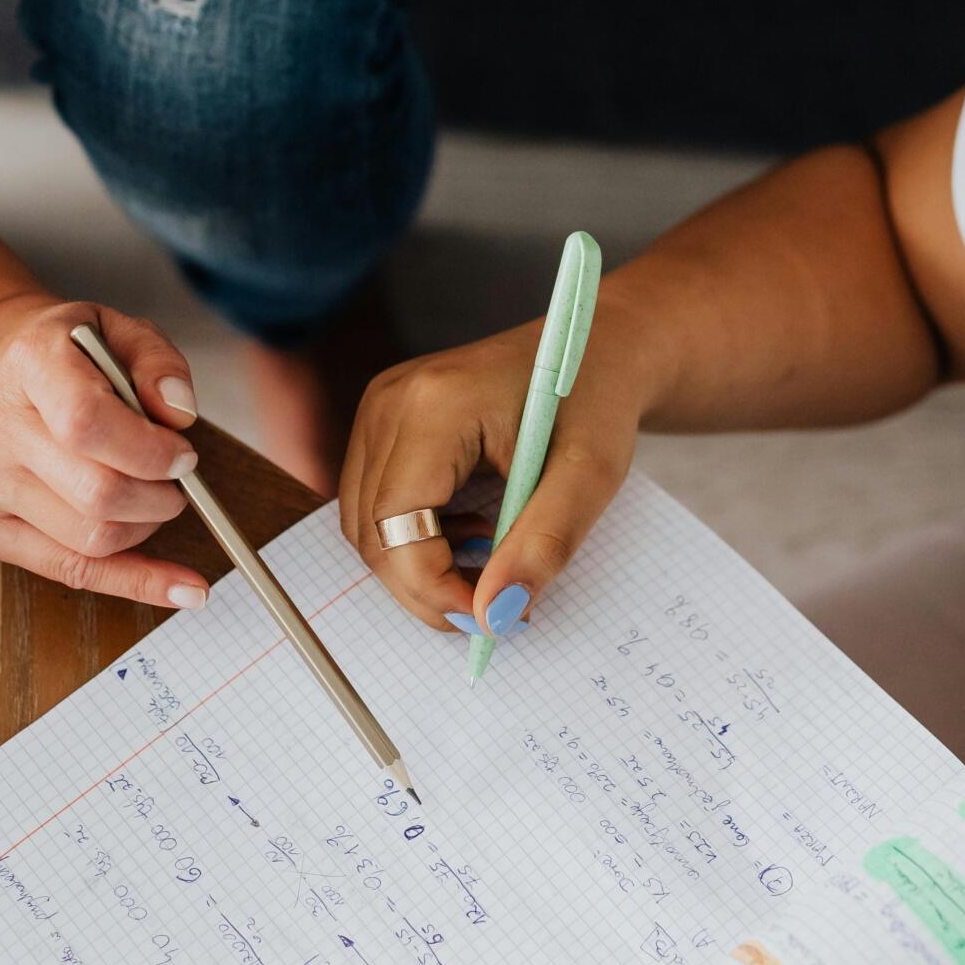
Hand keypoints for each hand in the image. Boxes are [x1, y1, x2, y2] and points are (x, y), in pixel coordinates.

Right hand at [0, 294, 212, 606]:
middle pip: (95, 493)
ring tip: (153, 498)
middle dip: (160, 498)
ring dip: (145, 528)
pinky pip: (70, 570)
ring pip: (90, 540)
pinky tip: (182, 586)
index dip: (149, 451)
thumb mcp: (124, 332)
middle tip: (179, 482)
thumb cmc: (73, 356)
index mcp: (28, 363)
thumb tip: (180, 414)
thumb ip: (160, 364)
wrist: (3, 373)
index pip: (86, 423)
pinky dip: (134, 581)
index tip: (184, 457)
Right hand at [339, 302, 652, 638]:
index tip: (490, 618)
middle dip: (425, 586)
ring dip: (418, 566)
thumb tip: (497, 615)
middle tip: (495, 609)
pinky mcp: (385, 420)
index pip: (398, 522)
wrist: (597, 346)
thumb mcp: (591, 476)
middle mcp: (391, 400)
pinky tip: (475, 530)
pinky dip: (415, 538)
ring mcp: (380, 407)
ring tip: (492, 562)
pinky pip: (375, 503)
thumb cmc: (598, 400)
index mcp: (435, 403)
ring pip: (366, 524)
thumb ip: (544, 545)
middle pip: (372, 530)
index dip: (432, 586)